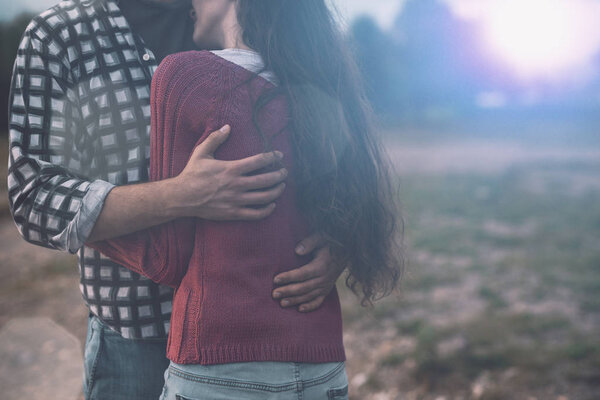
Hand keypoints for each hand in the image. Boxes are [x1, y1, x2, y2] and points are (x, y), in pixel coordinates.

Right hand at [170, 125, 287, 219]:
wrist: (182, 197)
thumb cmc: (191, 174)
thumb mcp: (201, 152)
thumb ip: (215, 138)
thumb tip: (227, 126)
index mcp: (231, 168)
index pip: (259, 161)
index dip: (272, 157)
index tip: (279, 155)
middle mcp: (236, 184)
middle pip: (266, 180)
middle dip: (279, 175)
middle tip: (284, 172)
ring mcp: (236, 200)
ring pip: (264, 197)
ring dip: (277, 191)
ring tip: (282, 186)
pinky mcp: (234, 213)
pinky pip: (256, 214)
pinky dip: (267, 210)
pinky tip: (272, 205)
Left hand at [272, 233, 345, 311]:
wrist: (346, 252)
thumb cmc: (329, 243)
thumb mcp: (321, 237)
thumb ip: (309, 242)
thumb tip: (297, 250)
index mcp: (321, 265)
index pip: (302, 273)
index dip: (289, 277)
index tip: (276, 279)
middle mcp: (324, 278)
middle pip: (303, 287)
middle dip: (288, 291)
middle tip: (274, 294)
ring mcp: (325, 286)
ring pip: (308, 296)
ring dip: (295, 300)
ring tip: (281, 303)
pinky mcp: (327, 290)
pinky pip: (318, 301)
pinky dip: (310, 306)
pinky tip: (299, 309)